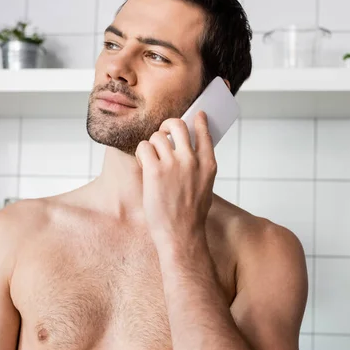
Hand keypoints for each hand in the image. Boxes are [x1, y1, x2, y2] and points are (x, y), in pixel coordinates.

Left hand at [135, 111, 216, 245]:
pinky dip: (141, 154)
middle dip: (167, 126)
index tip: (197, 115)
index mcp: (208, 165)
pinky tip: (144, 165)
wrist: (181, 235)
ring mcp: (173, 164)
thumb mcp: (206, 189)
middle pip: (178, 125)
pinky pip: (144, 147)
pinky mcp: (155, 171)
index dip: (199, 121)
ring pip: (157, 136)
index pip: (204, 133)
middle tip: (162, 135)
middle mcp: (192, 160)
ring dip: (151, 145)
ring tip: (151, 160)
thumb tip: (192, 156)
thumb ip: (200, 169)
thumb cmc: (191, 216)